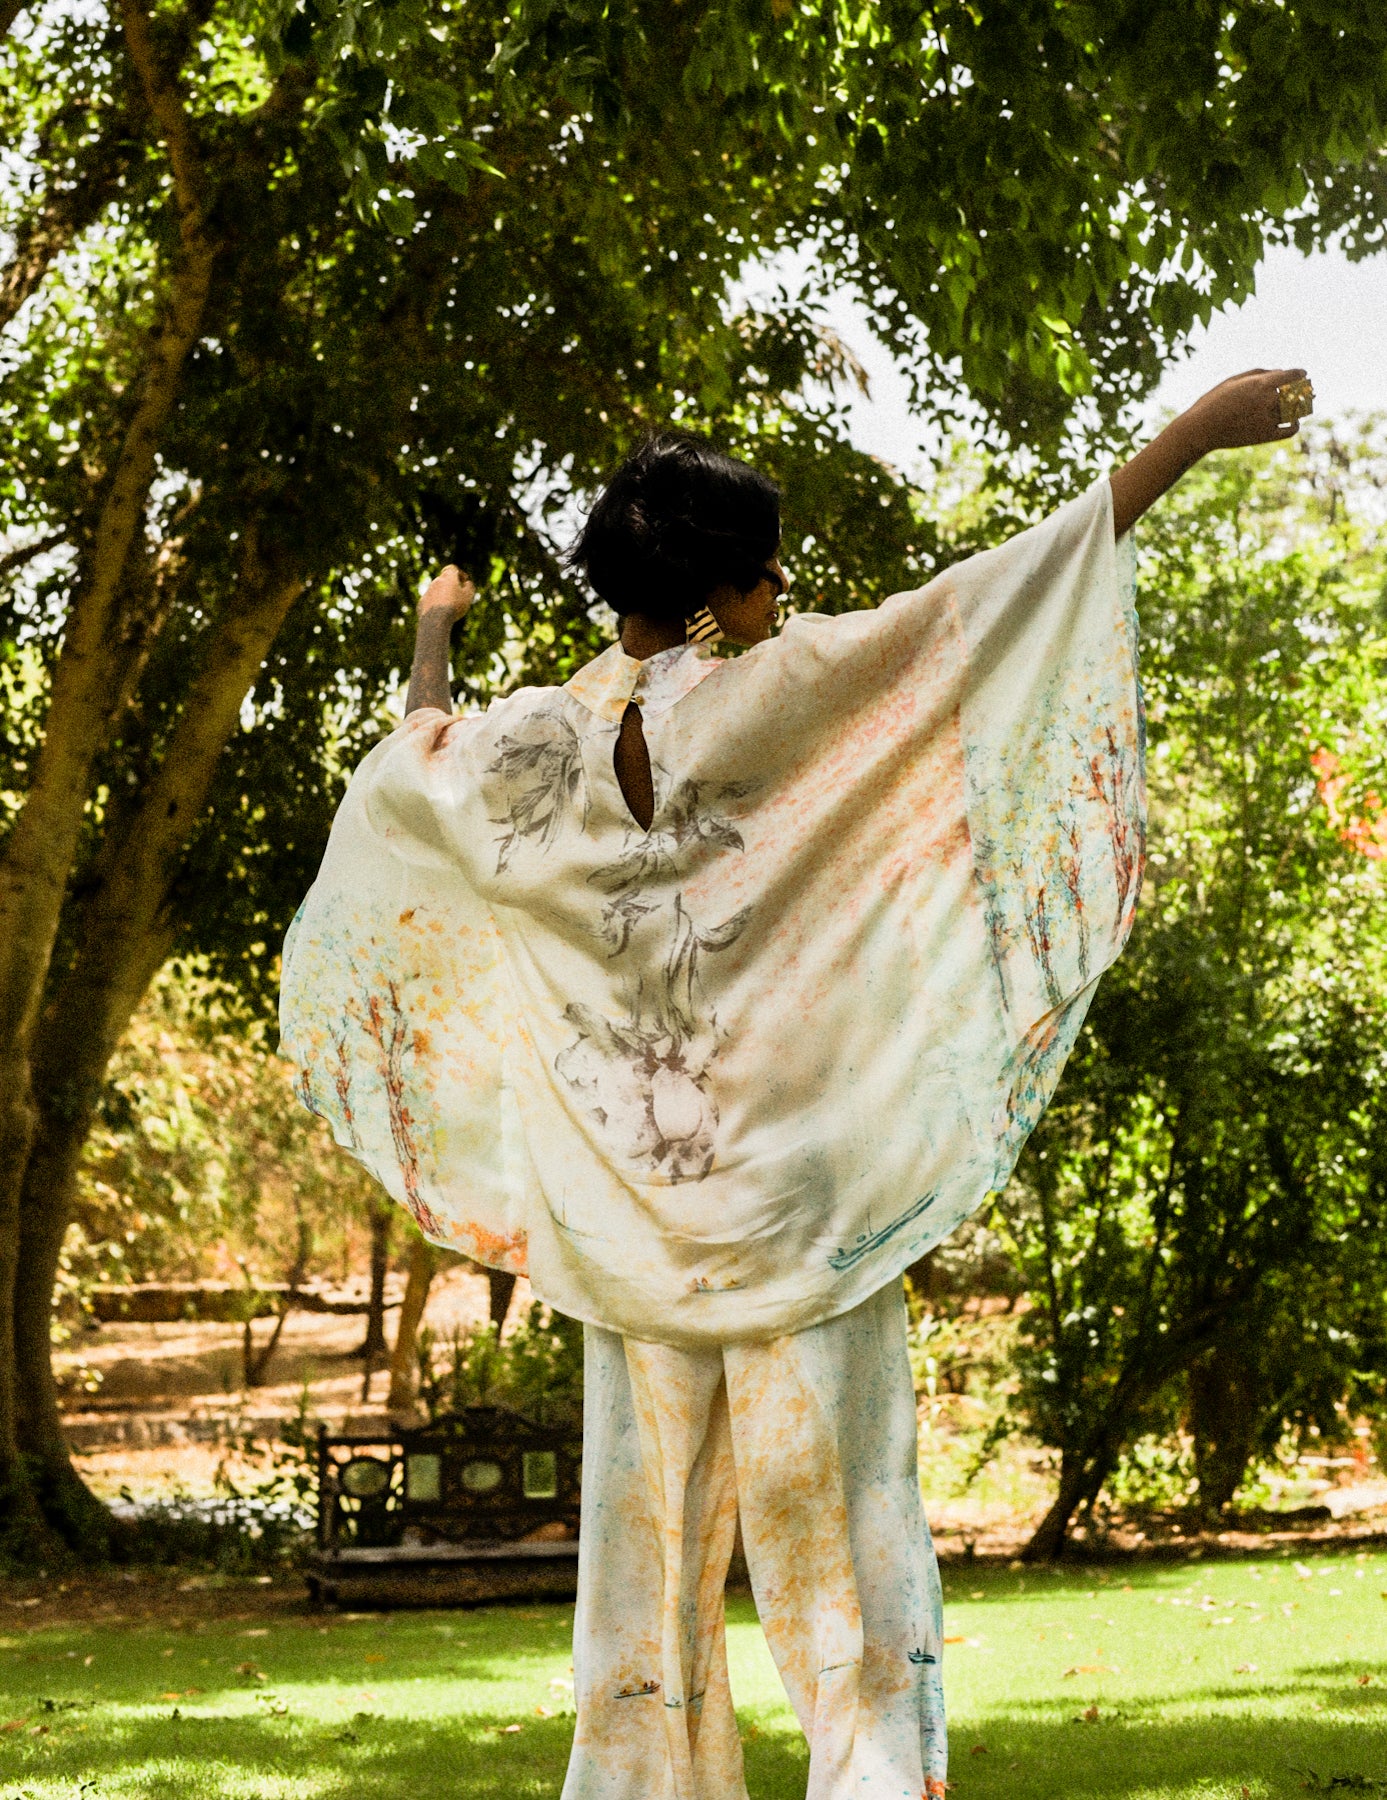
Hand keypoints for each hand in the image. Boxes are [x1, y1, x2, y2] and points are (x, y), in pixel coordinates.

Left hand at [418, 565, 475, 622]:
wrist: (436, 619)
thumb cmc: (454, 606)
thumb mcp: (468, 596)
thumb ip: (469, 587)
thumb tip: (467, 583)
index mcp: (448, 577)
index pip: (452, 568)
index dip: (459, 573)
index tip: (463, 581)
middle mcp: (436, 581)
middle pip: (444, 580)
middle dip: (451, 586)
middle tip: (458, 597)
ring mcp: (427, 592)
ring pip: (436, 591)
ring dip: (443, 596)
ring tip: (450, 608)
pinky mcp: (422, 602)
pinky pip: (430, 601)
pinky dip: (435, 605)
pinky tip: (440, 614)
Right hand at [1184, 367, 1310, 453]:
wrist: (1200, 429)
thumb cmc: (1214, 402)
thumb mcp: (1233, 380)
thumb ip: (1258, 374)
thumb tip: (1279, 373)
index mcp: (1261, 384)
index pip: (1293, 375)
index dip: (1300, 374)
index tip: (1302, 375)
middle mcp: (1268, 400)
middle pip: (1297, 393)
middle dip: (1303, 390)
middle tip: (1307, 390)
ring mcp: (1268, 420)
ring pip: (1295, 411)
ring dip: (1300, 406)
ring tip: (1300, 404)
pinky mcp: (1265, 436)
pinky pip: (1290, 430)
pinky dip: (1295, 425)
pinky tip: (1294, 422)